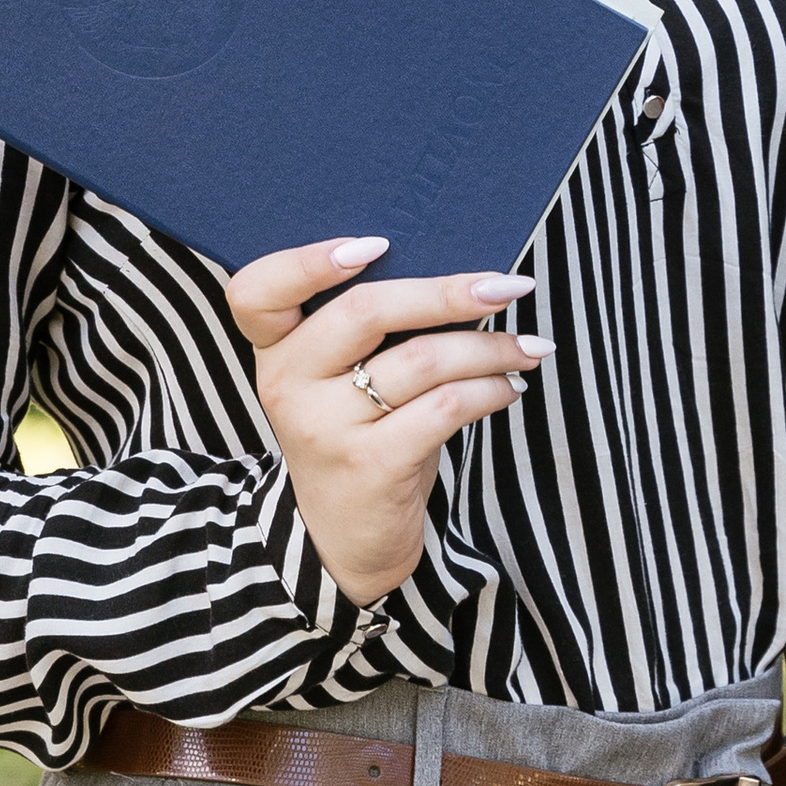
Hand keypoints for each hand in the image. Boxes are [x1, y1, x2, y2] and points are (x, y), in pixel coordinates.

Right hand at [227, 235, 546, 602]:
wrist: (342, 541)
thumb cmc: (357, 439)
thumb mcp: (338, 383)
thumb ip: (368, 332)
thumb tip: (463, 275)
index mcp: (274, 352)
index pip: (256, 292)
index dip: (308, 262)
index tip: (376, 243)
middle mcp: (287, 385)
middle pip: (365, 311)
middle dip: (448, 292)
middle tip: (508, 287)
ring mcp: (325, 428)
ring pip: (421, 360)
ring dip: (490, 348)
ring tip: (529, 349)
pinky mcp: (369, 466)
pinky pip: (444, 408)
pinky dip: (490, 391)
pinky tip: (510, 388)